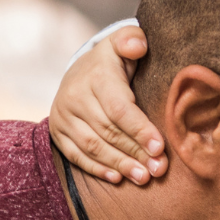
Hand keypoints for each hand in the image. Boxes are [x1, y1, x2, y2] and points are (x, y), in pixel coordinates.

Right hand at [50, 24, 167, 185]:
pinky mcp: (59, 132)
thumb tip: (139, 43)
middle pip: (109, 131)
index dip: (140, 130)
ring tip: (144, 178)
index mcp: (95, 77)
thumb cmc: (114, 64)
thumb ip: (132, 41)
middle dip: (136, 152)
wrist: (81, 72)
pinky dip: (98, 169)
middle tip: (159, 170)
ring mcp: (64, 116)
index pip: (119, 109)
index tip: (160, 148)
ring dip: (120, 164)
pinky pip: (77, 156)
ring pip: (94, 146)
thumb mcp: (122, 46)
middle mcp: (74, 96)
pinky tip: (118, 179)